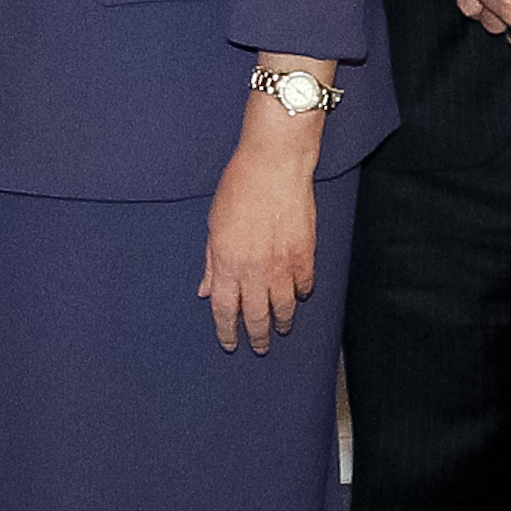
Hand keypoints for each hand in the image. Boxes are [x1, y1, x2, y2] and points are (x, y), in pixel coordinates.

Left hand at [199, 107, 321, 353]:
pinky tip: (299, 297)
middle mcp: (254, 269)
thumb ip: (212, 262)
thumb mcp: (214, 224)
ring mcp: (282, 264)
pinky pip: (304, 285)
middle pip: (256, 316)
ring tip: (281, 329)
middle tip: (259, 346)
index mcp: (227, 262)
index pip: (225, 311)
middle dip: (257, 336)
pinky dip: (301, 294)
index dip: (226, 332)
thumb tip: (206, 289)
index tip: (229, 343)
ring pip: (283, 307)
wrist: (274, 164)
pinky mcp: (305, 254)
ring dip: (282, 322)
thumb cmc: (239, 187)